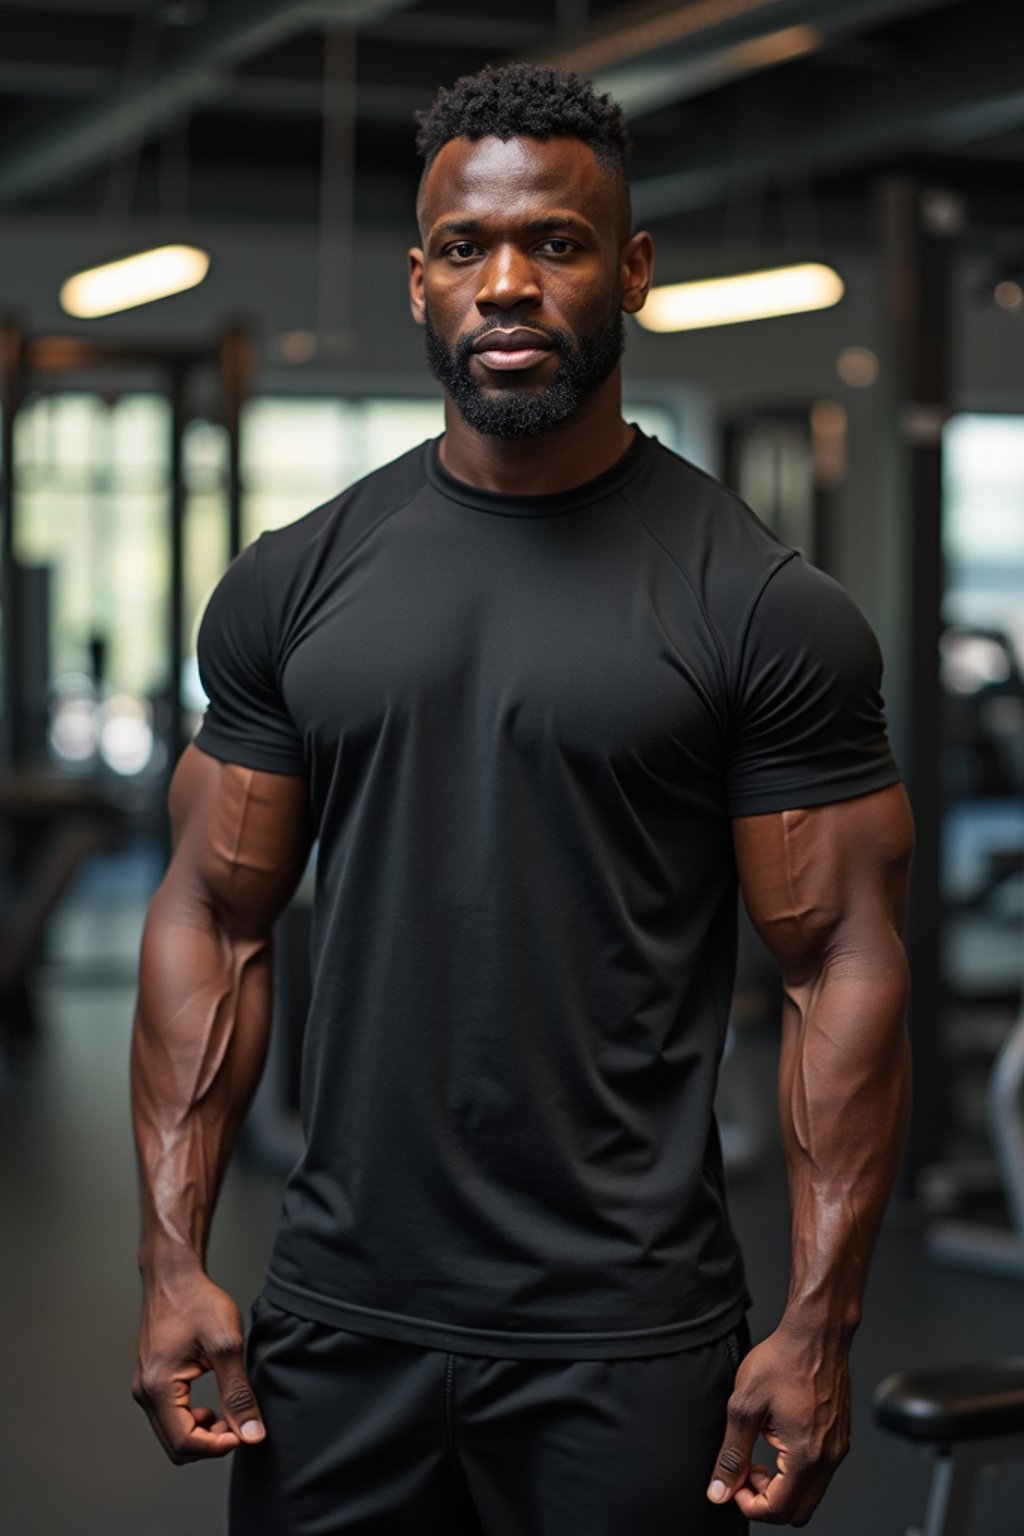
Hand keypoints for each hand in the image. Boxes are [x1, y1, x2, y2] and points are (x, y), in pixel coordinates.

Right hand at [132, 1268, 264, 1463]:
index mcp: (158, 1386)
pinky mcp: (151, 1381)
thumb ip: (238, 1392)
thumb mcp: (226, 1345)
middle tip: (239, 1425)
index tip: (243, 1434)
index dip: (217, 1447)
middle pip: (175, 1445)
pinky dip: (193, 1422)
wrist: (174, 1277)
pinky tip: (213, 1407)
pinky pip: (169, 1418)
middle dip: (210, 1444)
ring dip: (202, 1435)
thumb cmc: (197, 1302)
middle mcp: (145, 1392)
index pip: (184, 1442)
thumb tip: (251, 1433)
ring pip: (172, 1434)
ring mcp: (145, 1387)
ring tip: (229, 1414)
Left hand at [707, 1321, 849, 1525]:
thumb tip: (720, 1490)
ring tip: (759, 1447)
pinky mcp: (840, 1436)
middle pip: (798, 1512)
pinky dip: (795, 1468)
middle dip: (766, 1501)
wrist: (816, 1331)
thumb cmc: (783, 1359)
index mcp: (807, 1456)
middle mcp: (829, 1458)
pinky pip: (819, 1471)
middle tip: (746, 1472)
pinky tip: (777, 1433)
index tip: (733, 1484)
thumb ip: (732, 1454)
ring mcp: (839, 1447)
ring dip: (781, 1484)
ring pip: (810, 1492)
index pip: (778, 1510)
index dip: (749, 1505)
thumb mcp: (744, 1406)